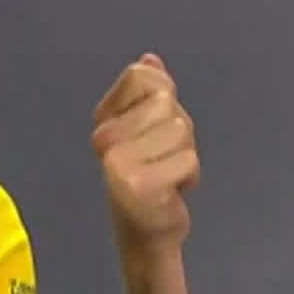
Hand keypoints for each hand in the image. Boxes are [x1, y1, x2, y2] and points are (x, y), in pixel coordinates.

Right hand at [91, 53, 199, 251]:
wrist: (146, 236)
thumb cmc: (150, 181)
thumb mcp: (148, 130)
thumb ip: (148, 93)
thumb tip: (149, 58)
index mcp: (103, 122)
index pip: (143, 76)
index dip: (165, 97)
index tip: (154, 129)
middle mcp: (104, 139)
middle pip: (165, 101)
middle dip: (179, 129)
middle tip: (165, 158)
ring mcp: (119, 163)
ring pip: (179, 129)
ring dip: (186, 153)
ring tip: (168, 174)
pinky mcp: (140, 186)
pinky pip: (188, 160)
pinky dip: (190, 176)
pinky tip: (172, 192)